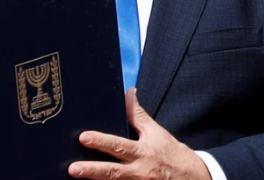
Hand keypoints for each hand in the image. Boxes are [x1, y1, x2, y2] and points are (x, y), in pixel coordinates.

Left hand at [69, 88, 211, 179]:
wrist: (191, 178)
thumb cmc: (170, 153)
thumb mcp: (155, 132)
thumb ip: (138, 115)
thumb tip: (128, 93)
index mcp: (142, 151)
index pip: (119, 145)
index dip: (102, 141)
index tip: (84, 137)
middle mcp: (138, 171)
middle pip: (113, 171)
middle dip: (92, 170)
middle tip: (72, 168)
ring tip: (75, 179)